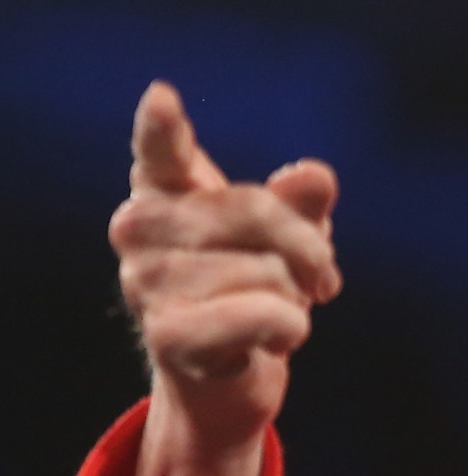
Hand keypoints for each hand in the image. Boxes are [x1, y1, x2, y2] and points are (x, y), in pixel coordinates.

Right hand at [109, 81, 341, 475]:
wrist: (230, 377)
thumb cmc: (255, 288)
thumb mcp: (289, 239)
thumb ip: (302, 204)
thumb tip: (314, 177)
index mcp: (165, 190)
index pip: (161, 151)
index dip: (162, 127)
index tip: (163, 99)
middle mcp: (139, 228)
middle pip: (257, 210)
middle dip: (308, 249)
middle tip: (319, 279)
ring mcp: (145, 281)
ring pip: (268, 271)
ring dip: (294, 299)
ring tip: (273, 313)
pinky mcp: (167, 334)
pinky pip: (263, 314)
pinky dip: (287, 327)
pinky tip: (270, 340)